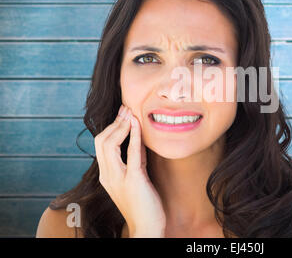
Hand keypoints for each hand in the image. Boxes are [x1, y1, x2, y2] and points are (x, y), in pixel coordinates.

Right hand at [94, 104, 165, 236]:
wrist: (147, 227)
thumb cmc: (143, 204)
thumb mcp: (136, 177)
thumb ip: (134, 159)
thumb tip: (138, 140)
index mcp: (107, 175)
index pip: (101, 144)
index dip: (111, 126)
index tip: (123, 114)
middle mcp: (108, 175)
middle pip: (101, 141)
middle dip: (114, 122)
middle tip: (126, 108)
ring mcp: (118, 178)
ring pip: (109, 144)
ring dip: (121, 125)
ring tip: (131, 113)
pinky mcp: (133, 180)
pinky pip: (130, 153)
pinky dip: (133, 136)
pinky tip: (137, 124)